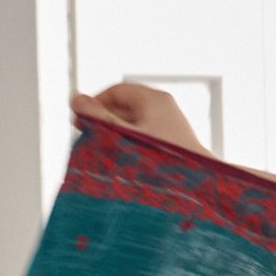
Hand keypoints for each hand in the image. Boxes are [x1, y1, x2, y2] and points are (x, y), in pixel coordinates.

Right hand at [71, 82, 206, 155]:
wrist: (200, 184)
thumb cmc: (163, 159)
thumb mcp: (125, 136)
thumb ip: (100, 119)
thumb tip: (75, 99)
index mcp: (154, 98)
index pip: (116, 91)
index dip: (95, 103)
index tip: (81, 120)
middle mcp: (164, 107)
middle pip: (124, 106)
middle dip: (104, 119)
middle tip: (87, 134)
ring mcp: (170, 123)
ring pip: (133, 122)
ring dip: (115, 132)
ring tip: (101, 148)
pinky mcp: (172, 140)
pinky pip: (144, 134)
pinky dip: (130, 140)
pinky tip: (121, 157)